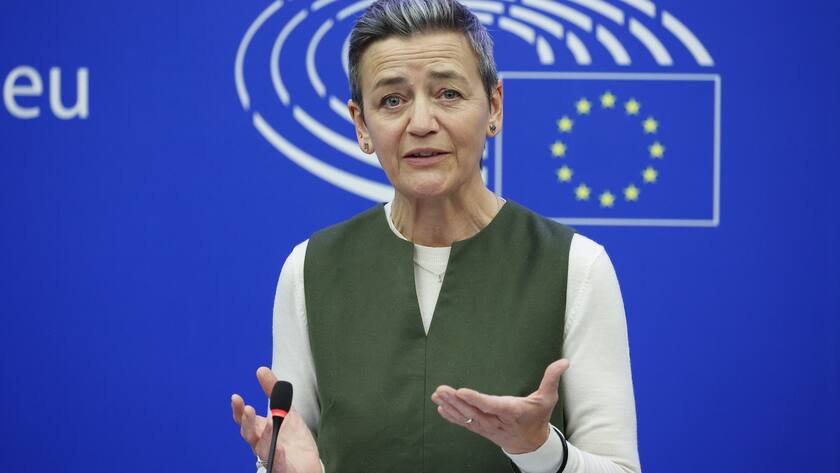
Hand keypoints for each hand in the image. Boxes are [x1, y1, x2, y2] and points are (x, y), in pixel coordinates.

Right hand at [231, 367, 320, 472]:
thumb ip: (272, 391)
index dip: (238, 410)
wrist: (306, 463)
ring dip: (264, 435)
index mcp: (259, 429)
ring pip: (261, 448)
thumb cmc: (292, 438)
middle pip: (248, 433)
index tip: (236, 397)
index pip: (244, 420)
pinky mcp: (281, 467)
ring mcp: (269, 456)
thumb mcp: (286, 410)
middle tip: (249, 409)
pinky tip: (281, 448)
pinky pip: (277, 463)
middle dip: (247, 421)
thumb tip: (261, 369)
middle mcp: (260, 443)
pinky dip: (277, 456)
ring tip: (270, 423)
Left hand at [431, 359, 569, 453]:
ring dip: (450, 407)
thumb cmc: (538, 417)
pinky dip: (452, 416)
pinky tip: (440, 408)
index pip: (491, 405)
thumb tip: (564, 362)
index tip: (462, 391)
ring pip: (466, 418)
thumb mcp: (548, 398)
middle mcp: (497, 421)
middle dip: (456, 401)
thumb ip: (552, 379)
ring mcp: (487, 427)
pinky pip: (465, 424)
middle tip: (442, 390)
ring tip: (437, 396)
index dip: (476, 399)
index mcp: (512, 412)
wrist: (531, 443)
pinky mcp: (482, 429)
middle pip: (474, 411)